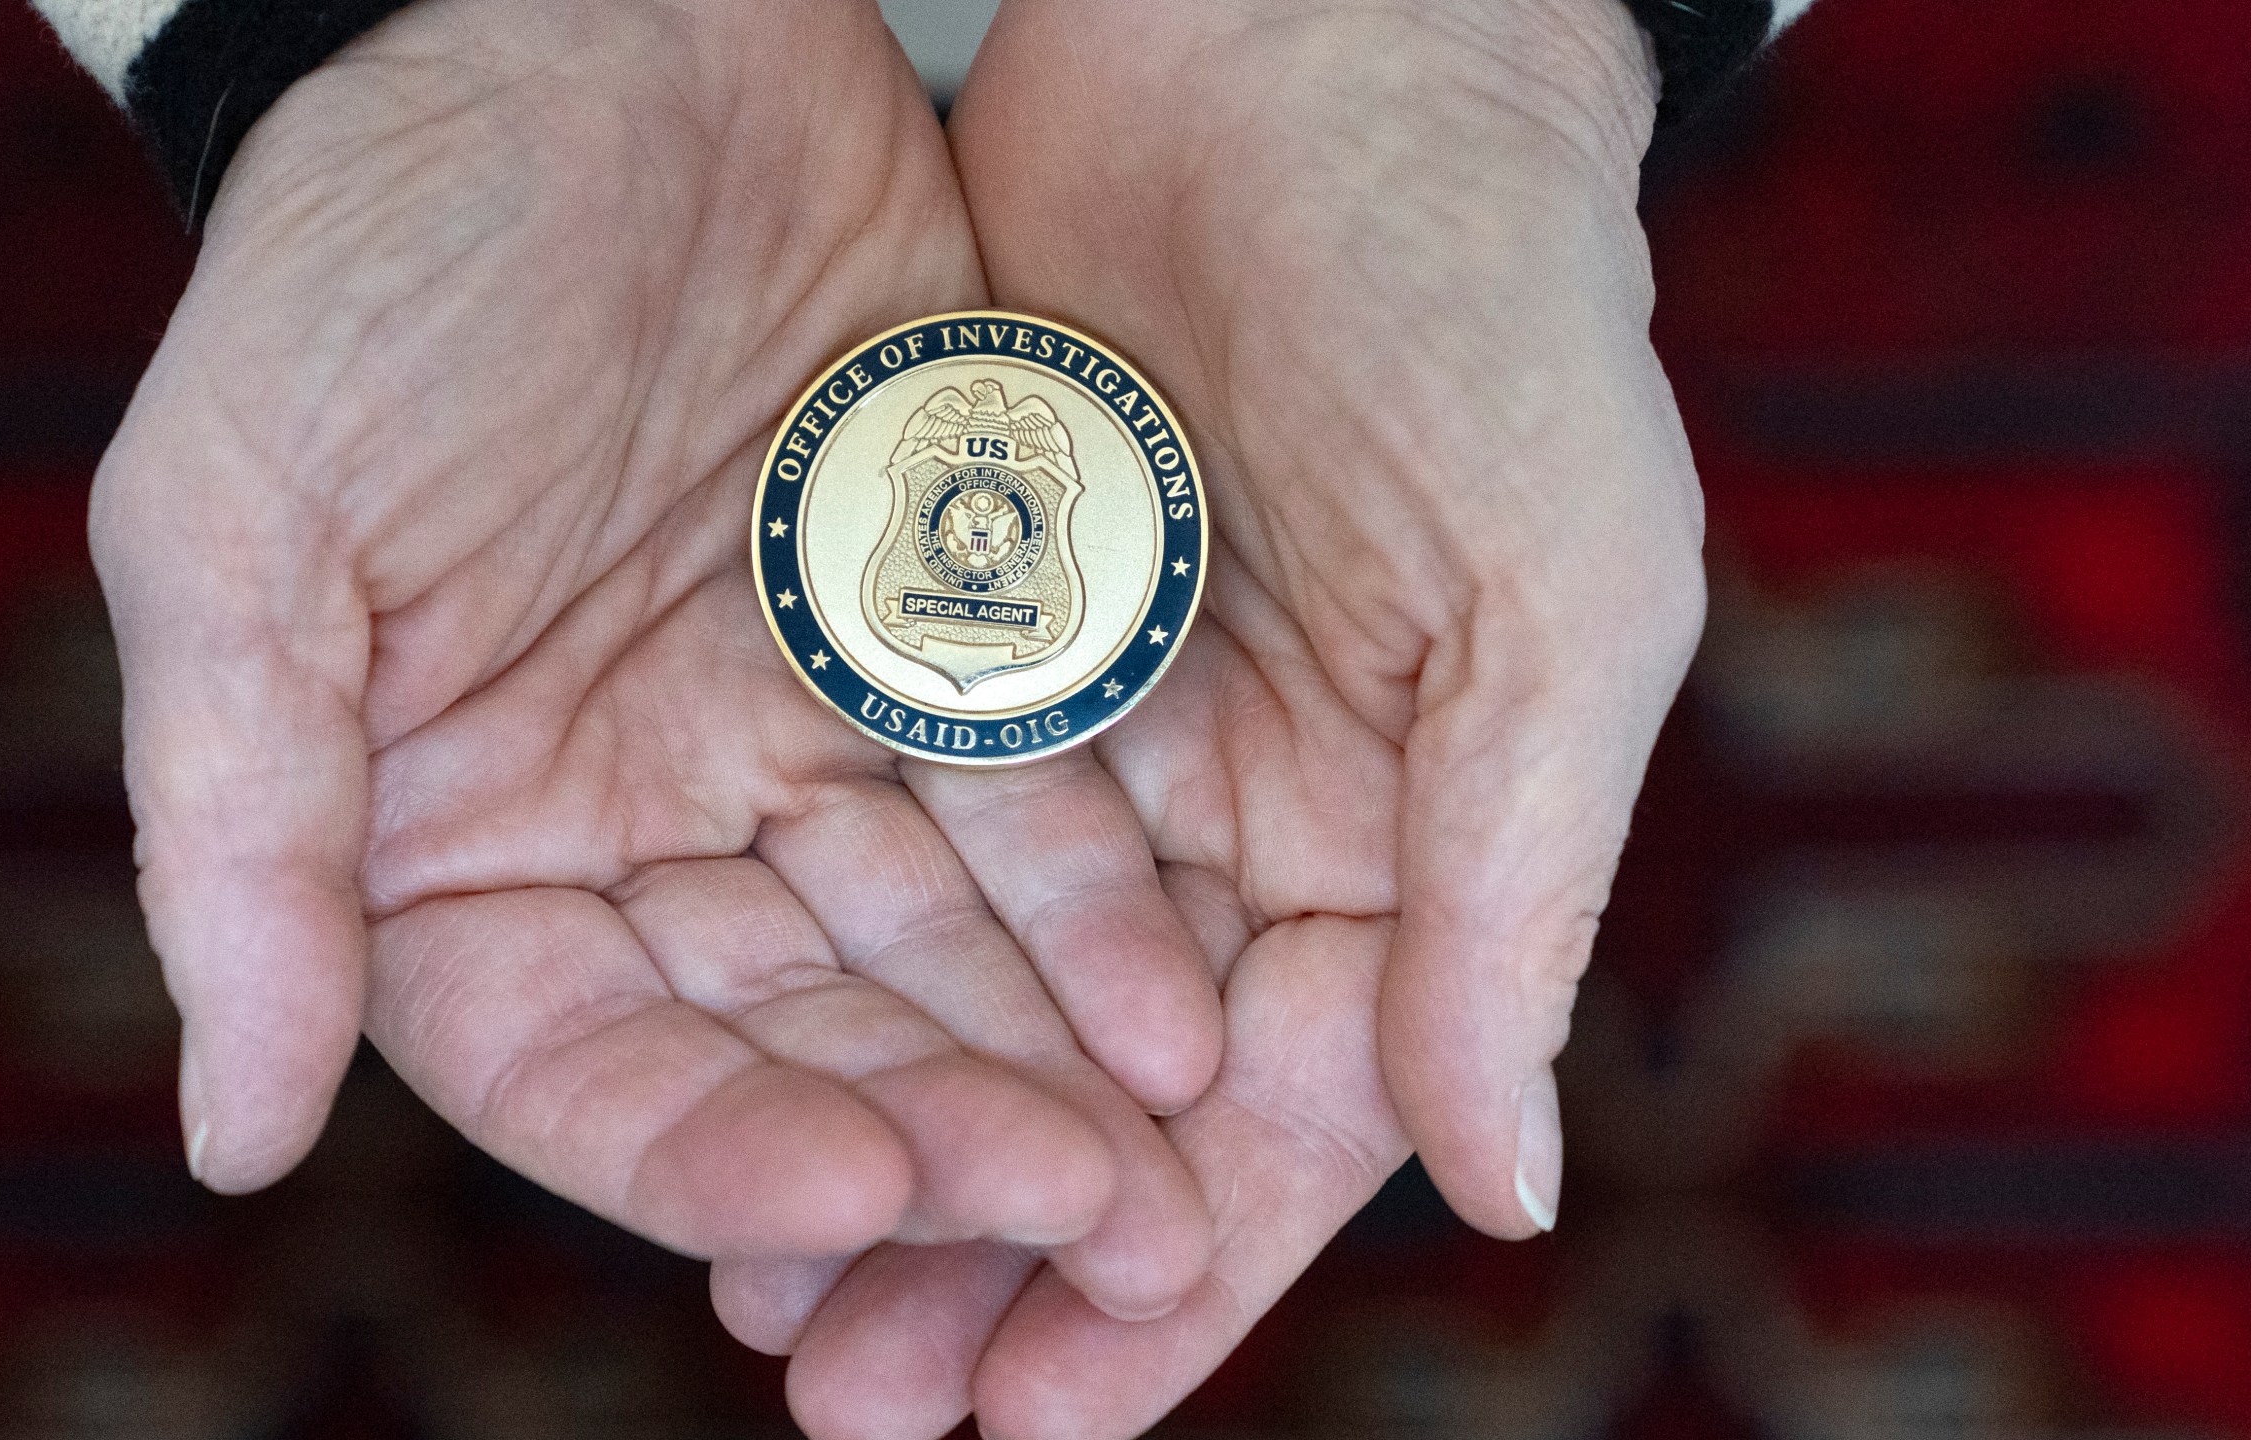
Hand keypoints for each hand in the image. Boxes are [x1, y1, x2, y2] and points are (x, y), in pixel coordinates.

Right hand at [89, 0, 1221, 1314]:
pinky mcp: (939, 647)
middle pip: (790, 1045)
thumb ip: (242, 832)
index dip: (712, 1155)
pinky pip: (1035, 808)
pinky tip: (1194, 994)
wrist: (585, 23)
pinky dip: (1105, 906)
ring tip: (1170, 1173)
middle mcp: (635, 827)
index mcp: (453, 843)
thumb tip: (231, 1140)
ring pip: (933, 957)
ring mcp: (796, 742)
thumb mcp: (237, 524)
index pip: (582, 1068)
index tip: (858, 1189)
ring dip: (1049, 1068)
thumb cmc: (370, 251)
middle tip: (1090, 1222)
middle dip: (937, 1143)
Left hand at [727, 0, 1703, 1432]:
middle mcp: (1249, 814)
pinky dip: (830, 960)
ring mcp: (1104, 726)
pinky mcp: (976, 625)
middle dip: (990, 1255)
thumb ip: (1507, 893)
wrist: (1303, 32)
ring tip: (770, 1290)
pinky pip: (896, 839)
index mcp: (1406, 838)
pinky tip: (735, 1057)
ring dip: (887, 1139)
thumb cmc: (1484, 292)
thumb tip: (1502, 1193)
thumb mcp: (1551, 591)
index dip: (1162, 1292)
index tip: (1029, 1425)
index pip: (1287, 1135)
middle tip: (851, 1395)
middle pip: (1111, 1100)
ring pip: (984, 999)